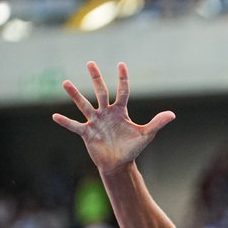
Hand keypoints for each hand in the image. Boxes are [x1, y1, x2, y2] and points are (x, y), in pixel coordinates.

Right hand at [52, 61, 174, 173]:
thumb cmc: (132, 148)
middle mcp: (106, 113)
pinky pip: (75, 126)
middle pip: (101, 92)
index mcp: (120, 111)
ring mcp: (95, 121)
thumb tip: (172, 114)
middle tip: (90, 63)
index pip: (122, 92)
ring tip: (65, 83)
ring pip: (84, 105)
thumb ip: (157, 123)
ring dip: (75, 95)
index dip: (123, 79)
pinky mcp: (87, 133)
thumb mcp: (145, 135)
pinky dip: (66, 122)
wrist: (119, 164)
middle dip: (96, 78)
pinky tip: (55, 116)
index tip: (121, 65)